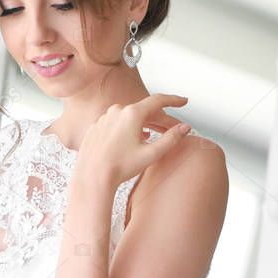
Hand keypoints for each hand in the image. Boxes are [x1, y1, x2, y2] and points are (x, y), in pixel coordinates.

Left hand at [76, 93, 191, 188]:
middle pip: (144, 110)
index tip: (183, 101)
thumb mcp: (151, 154)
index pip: (158, 101)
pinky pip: (116, 123)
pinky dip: (128, 127)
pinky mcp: (95, 127)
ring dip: (144, 123)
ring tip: (155, 132)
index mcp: (131, 114)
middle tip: (172, 127)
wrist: (91, 177)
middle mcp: (116, 111)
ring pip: (129, 116)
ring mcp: (103, 118)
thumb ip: (171, 138)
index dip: (173, 100)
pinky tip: (134, 137)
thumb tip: (185, 128)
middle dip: (160, 118)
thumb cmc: (119, 167)